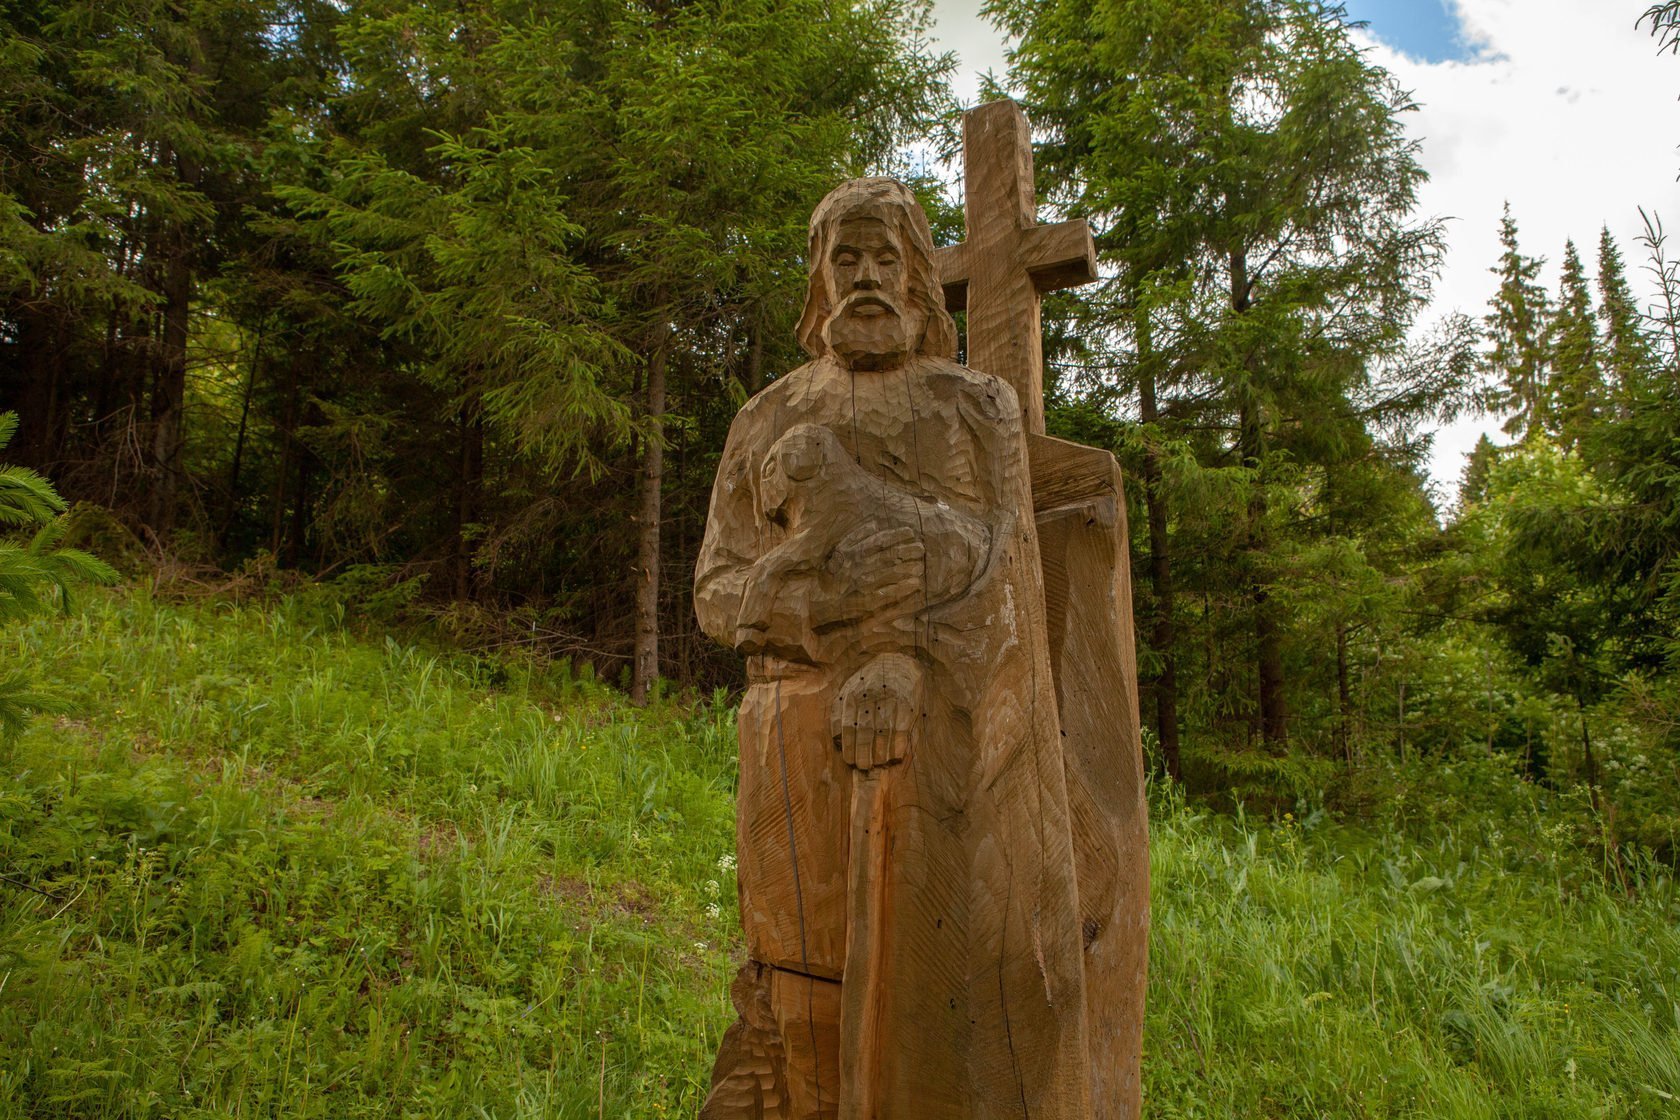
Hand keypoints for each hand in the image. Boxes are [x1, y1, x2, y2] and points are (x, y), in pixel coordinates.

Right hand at [813, 525, 925, 627]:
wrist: (819, 599)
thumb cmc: (832, 573)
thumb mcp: (839, 551)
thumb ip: (855, 537)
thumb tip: (874, 524)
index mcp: (853, 552)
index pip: (878, 540)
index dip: (896, 535)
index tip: (910, 532)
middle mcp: (859, 566)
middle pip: (887, 556)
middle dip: (906, 551)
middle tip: (921, 548)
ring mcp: (863, 582)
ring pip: (890, 572)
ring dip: (907, 569)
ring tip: (920, 566)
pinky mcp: (866, 599)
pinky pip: (888, 592)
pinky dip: (902, 588)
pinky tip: (915, 584)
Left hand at [830, 653, 923, 770]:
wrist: (898, 662)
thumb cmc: (869, 683)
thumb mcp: (849, 690)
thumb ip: (841, 712)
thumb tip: (837, 739)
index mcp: (854, 694)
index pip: (848, 724)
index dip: (849, 746)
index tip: (849, 760)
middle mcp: (871, 698)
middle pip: (866, 731)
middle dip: (863, 753)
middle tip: (863, 766)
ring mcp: (891, 701)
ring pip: (884, 733)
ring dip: (880, 753)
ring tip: (878, 763)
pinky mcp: (908, 705)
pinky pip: (902, 730)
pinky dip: (898, 745)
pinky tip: (894, 756)